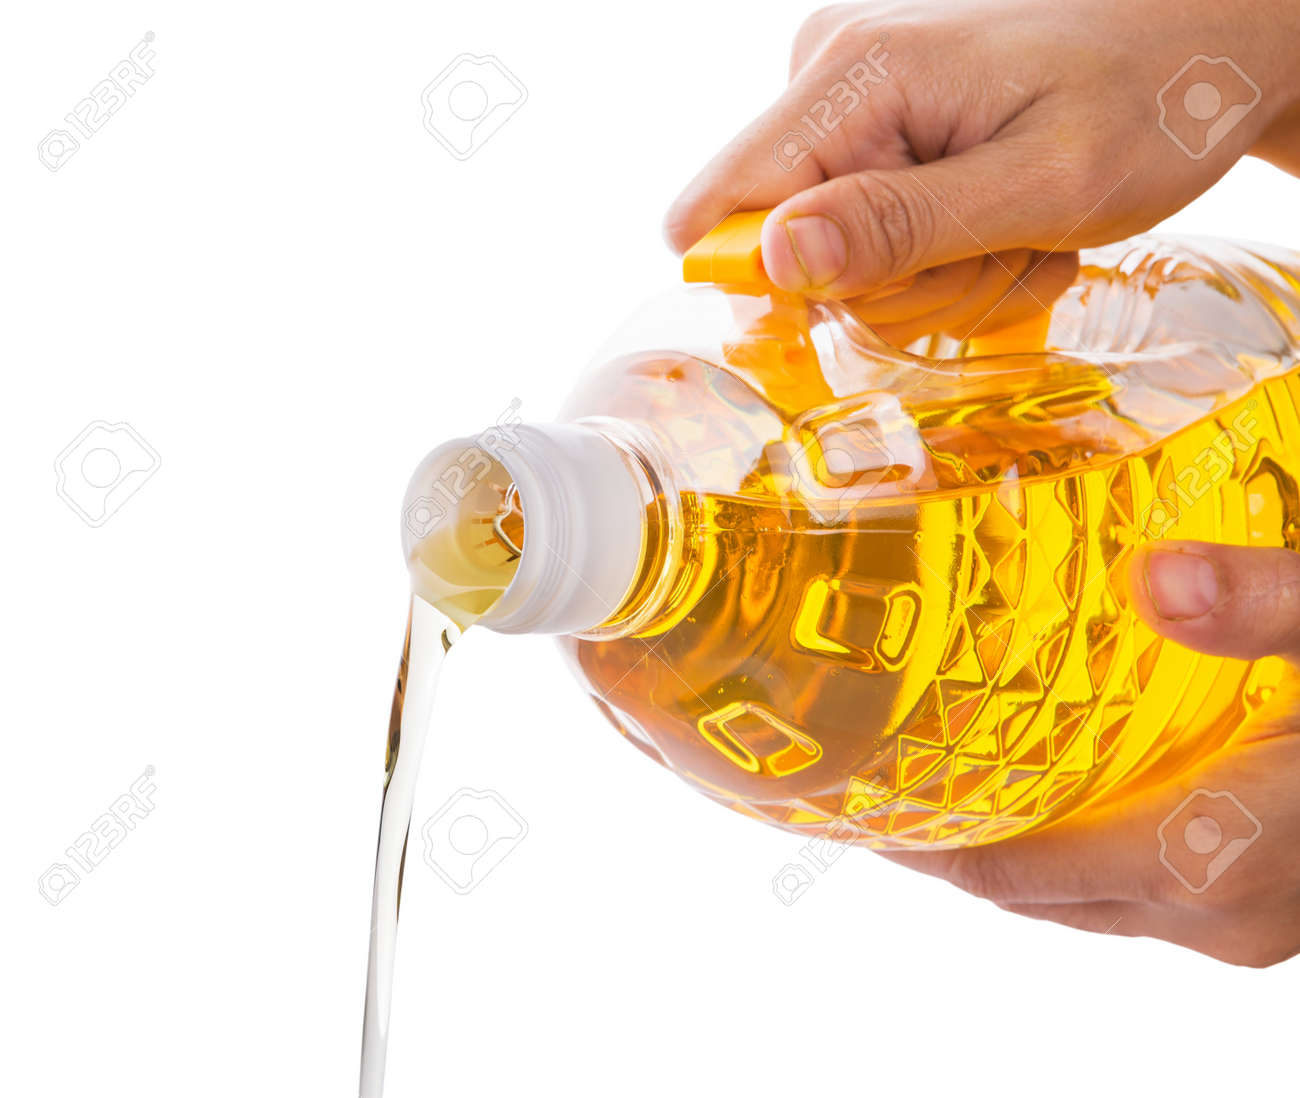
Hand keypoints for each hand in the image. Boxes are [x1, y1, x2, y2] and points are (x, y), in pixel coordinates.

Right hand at [665, 0, 1299, 340]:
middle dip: (897, 288)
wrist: (1205, 49)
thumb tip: (773, 262)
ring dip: (936, 282)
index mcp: (853, 76)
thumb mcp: (1039, 182)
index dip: (776, 287)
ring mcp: (851, 108)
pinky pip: (872, 243)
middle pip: (790, 255)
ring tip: (1019, 237)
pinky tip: (1007, 230)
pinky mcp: (876, 135)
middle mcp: (830, 81)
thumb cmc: (1150, 96)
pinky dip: (943, 261)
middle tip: (998, 254)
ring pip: (840, 265)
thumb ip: (901, 225)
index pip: (725, 209)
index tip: (878, 299)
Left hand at [882, 541, 1299, 967]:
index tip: (855, 809)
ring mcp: (1240, 922)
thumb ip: (1260, 607)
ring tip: (953, 776)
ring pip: (1086, 898)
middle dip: (954, 841)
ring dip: (1018, 845)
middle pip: (1035, 892)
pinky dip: (1080, 847)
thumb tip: (1156, 578)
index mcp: (1209, 854)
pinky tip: (1064, 783)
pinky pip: (1136, 891)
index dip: (925, 846)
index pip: (1015, 872)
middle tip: (885, 776)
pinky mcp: (1261, 908)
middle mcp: (1214, 911)